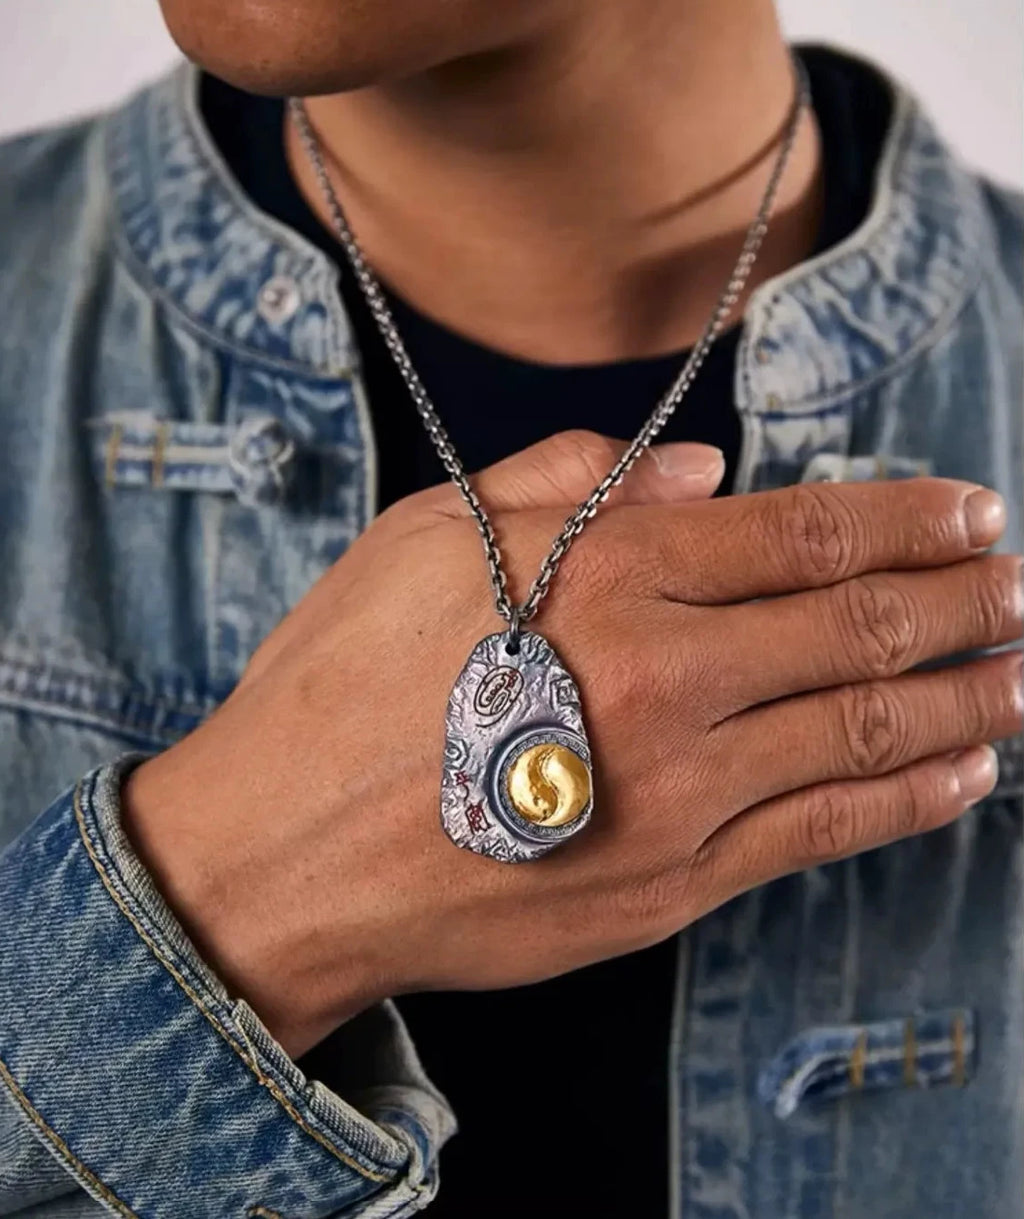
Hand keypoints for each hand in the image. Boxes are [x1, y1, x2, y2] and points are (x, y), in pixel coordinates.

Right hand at [124, 432, 1022, 1056]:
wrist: (285, 856)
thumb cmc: (340, 684)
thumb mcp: (425, 537)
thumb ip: (568, 482)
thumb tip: (702, 470)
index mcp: (609, 574)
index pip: (804, 535)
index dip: (907, 519)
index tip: (973, 510)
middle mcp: (666, 675)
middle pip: (861, 625)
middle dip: (966, 598)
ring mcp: (681, 791)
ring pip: (867, 729)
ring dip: (970, 695)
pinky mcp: (674, 884)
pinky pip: (823, 833)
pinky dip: (909, 797)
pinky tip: (965, 772)